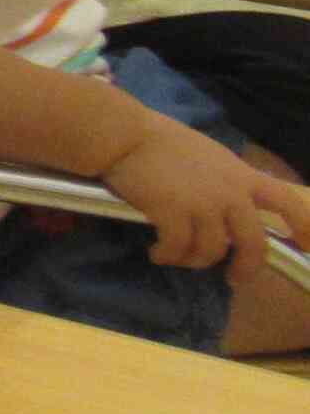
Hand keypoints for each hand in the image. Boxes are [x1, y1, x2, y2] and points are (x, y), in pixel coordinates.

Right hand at [100, 120, 309, 283]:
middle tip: (234, 279)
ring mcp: (203, 204)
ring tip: (174, 256)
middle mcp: (229, 192)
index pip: (287, 201)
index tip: (308, 245)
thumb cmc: (157, 138)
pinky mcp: (174, 214)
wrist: (123, 134)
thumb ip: (223, 179)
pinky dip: (166, 255)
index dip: (304, 226)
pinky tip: (156, 252)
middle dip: (246, 268)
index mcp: (240, 174)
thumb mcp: (206, 154)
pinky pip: (177, 249)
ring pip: (211, 252)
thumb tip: (225, 206)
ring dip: (193, 261)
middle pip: (255, 243)